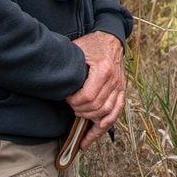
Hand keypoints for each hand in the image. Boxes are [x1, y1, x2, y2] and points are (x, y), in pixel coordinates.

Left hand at [66, 31, 125, 149]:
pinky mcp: (122, 92)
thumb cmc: (92, 44)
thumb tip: (54, 83)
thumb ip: (69, 66)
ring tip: (78, 116)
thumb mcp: (77, 50)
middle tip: (70, 105)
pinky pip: (115, 115)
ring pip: (106, 114)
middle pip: (96, 107)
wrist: (111, 39)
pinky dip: (103, 128)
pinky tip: (90, 137)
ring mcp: (120, 88)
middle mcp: (115, 81)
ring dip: (90, 119)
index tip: (66, 97)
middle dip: (80, 110)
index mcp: (104, 70)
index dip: (74, 101)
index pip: (88, 97)